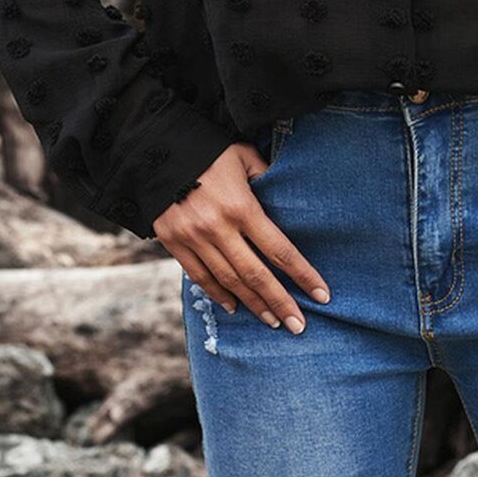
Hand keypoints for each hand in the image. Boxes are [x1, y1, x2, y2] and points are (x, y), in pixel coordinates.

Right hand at [152, 141, 331, 334]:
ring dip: (253, 305)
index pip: (279, 249)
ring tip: (273, 322)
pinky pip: (200, 277)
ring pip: (229, 282)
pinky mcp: (174, 244)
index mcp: (241, 206)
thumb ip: (266, 177)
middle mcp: (218, 228)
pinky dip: (218, 295)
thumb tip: (287, 194)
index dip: (302, 275)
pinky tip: (234, 307)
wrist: (155, 150)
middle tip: (299, 326)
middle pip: (256, 275)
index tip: (321, 295)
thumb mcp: (243, 156)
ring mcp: (194, 239)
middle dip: (281, 303)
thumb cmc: (208, 150)